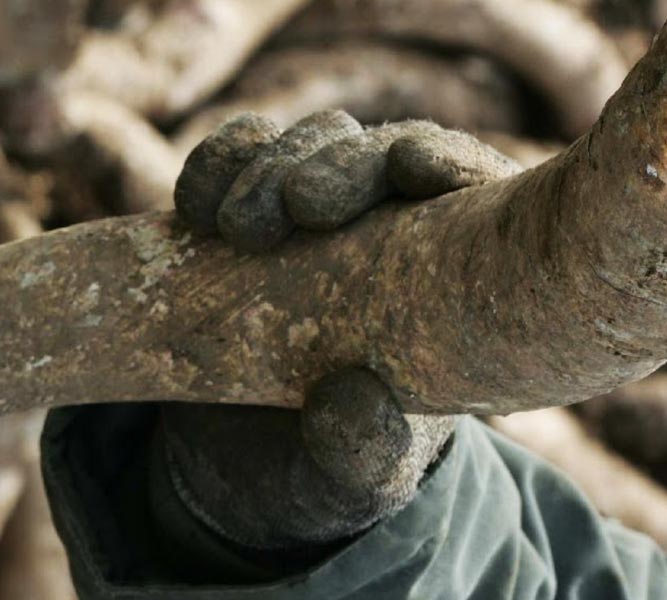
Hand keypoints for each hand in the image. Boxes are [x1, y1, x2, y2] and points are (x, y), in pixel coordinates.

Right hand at [157, 112, 519, 554]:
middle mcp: (389, 232)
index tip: (412, 169)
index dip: (454, 164)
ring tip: (233, 227)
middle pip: (384, 154)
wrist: (236, 468)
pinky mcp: (245, 209)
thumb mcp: (347, 486)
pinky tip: (191, 207)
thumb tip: (353, 395)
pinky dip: (215, 165)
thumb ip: (363, 455)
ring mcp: (314, 215)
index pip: (475, 195)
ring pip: (311, 143)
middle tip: (300, 206)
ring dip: (273, 163)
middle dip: (344, 163)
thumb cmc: (322, 474)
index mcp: (449, 289)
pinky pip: (236, 158)